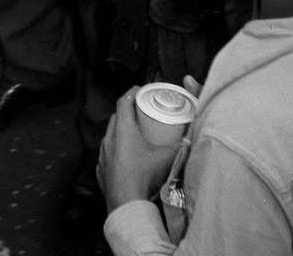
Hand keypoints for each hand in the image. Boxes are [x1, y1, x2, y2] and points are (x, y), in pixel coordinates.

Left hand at [96, 87, 182, 210]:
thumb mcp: (167, 158)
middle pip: (116, 117)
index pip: (123, 101)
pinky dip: (116, 150)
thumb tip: (192, 138)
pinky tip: (125, 156)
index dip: (132, 92)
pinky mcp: (101, 168)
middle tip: (140, 112)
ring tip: (135, 134)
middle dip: (127, 111)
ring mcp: (103, 154)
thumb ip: (181, 146)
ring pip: (110, 135)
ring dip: (121, 132)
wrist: (127, 203)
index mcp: (122, 130)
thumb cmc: (145, 177)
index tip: (140, 90)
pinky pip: (107, 153)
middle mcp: (109, 138)